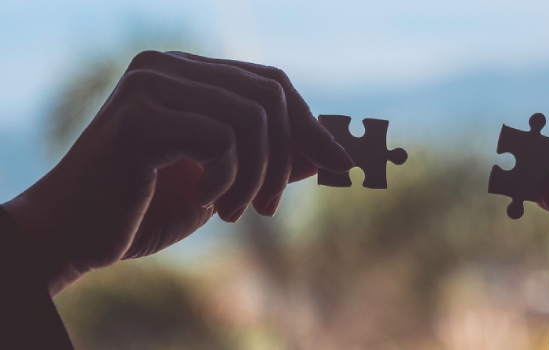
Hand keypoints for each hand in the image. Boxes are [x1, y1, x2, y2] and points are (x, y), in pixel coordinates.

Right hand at [2, 51, 352, 294]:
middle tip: (267, 208)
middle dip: (286, 156)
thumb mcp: (225, 182)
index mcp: (185, 72)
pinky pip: (223, 140)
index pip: (270, 82)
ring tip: (232, 211)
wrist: (75, 237)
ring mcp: (150, 84)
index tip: (340, 163)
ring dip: (256, 176)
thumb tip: (331, 150)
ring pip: (253, 118)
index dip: (310, 123)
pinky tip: (203, 203)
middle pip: (270, 94)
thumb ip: (272, 158)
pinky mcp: (140, 116)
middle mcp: (166, 65)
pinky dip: (227, 181)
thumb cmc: (146, 208)